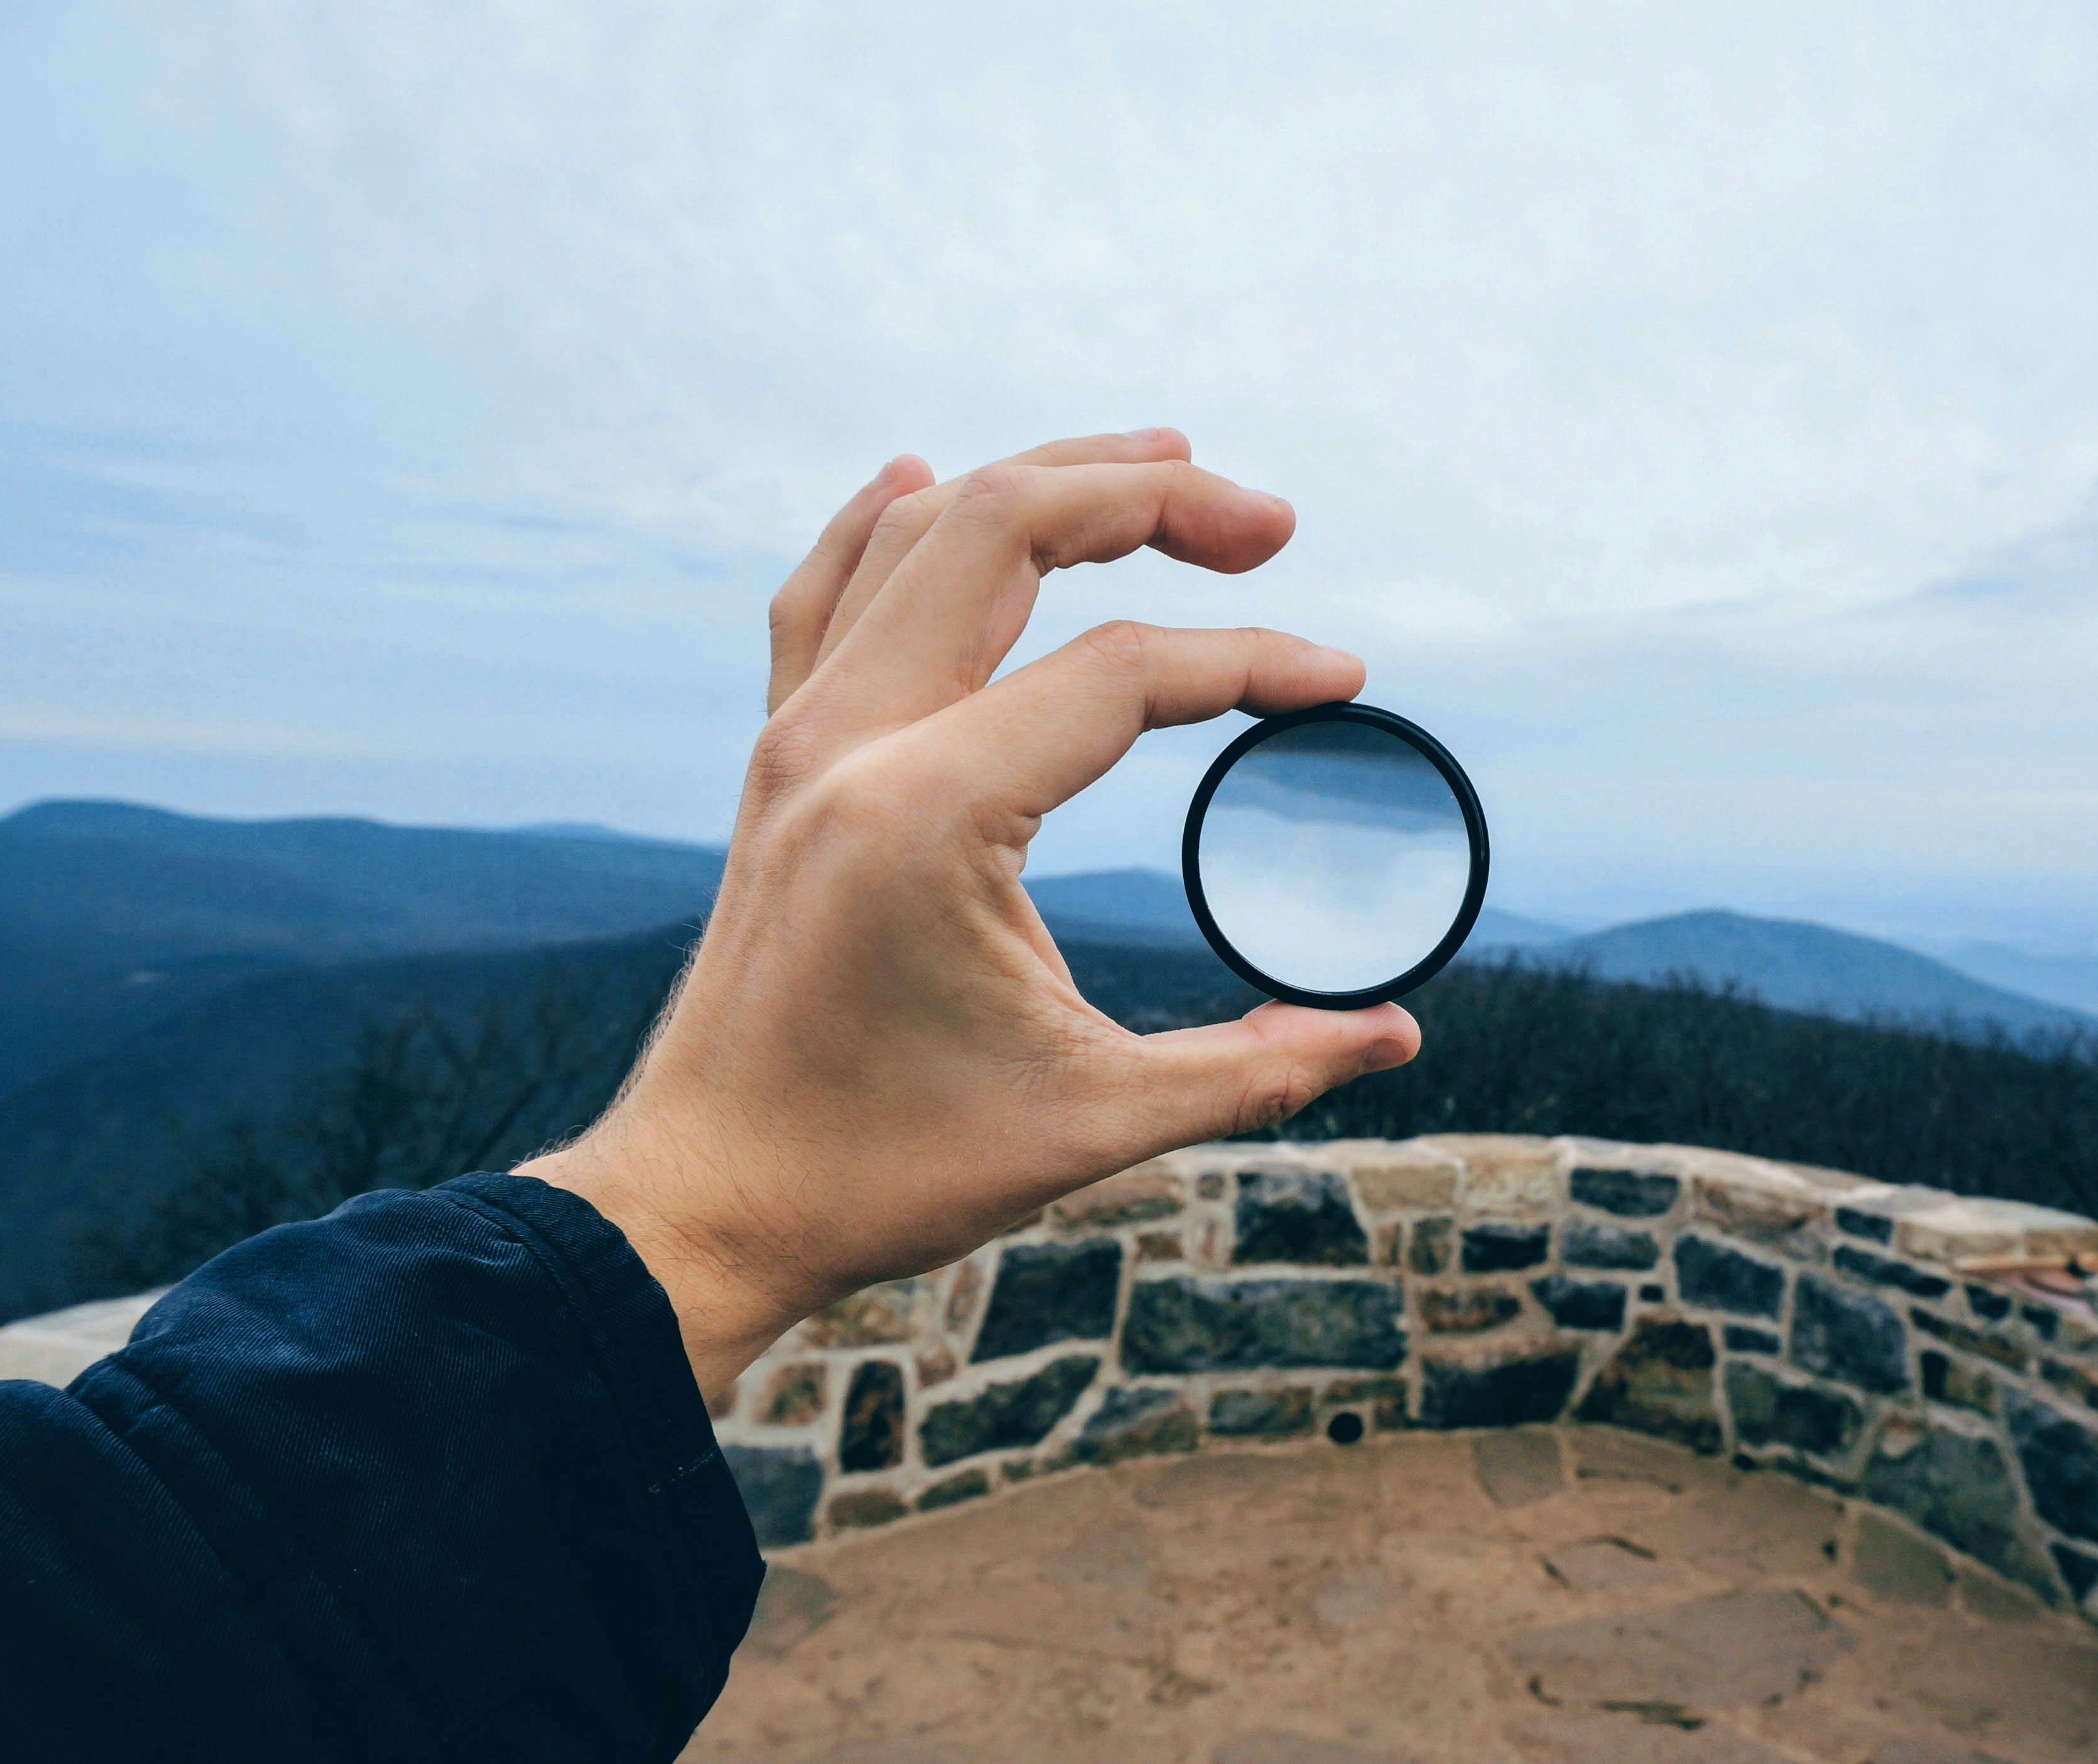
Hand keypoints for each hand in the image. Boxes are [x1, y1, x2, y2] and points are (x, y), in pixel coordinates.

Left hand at [522, 430, 1421, 1401]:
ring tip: (1158, 461)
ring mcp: (797, 743)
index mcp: (930, 811)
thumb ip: (1259, 1069)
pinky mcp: (774, 766)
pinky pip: (824, 593)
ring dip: (1042, 479)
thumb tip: (1396, 1037)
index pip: (1122, 673)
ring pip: (920, 533)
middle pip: (1009, 526)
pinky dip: (885, 524)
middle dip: (1153, 497)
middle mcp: (850, 742)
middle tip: (1270, 524)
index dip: (1253, 662)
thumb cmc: (885, 1169)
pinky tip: (918, 475)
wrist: (701, 1202)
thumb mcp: (1096, 1122)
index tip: (1343, 680)